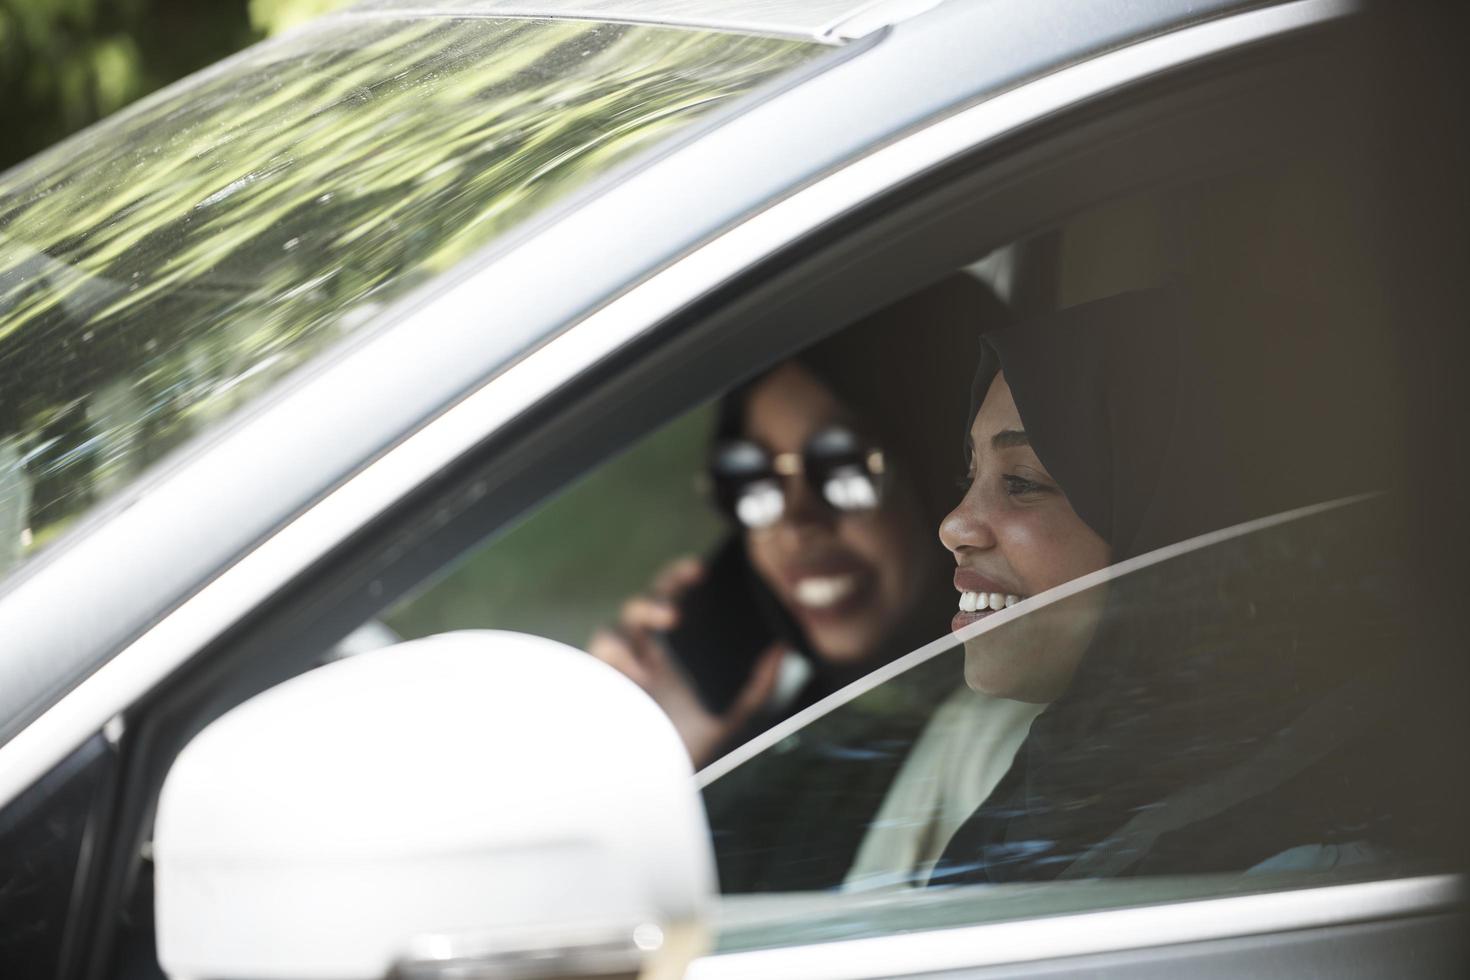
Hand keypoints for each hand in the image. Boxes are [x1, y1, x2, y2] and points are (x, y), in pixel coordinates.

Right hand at [589, 556, 784, 767]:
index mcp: (666, 654)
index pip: (668, 598)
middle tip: (674, 618)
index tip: (700, 570)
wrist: (656, 793)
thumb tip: (782, 650)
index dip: (677, 577)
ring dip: (629, 638)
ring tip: (649, 663)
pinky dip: (613, 664)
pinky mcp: (596, 692)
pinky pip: (593, 662)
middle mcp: (638, 657)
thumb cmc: (685, 752)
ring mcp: (614, 674)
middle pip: (636, 608)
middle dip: (652, 601)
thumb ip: (757, 687)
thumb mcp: (730, 718)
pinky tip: (633, 683)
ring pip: (609, 633)